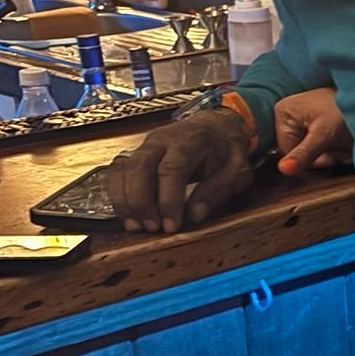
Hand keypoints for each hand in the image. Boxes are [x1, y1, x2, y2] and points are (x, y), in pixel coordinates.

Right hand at [105, 109, 253, 234]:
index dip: (168, 199)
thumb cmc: (227, 150)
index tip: (171, 226)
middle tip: (152, 228)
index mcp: (191, 140)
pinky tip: (128, 216)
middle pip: (139, 167)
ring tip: (137, 226)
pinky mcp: (135, 154)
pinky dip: (117, 195)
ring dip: (125, 200)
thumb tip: (195, 215)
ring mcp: (144, 146)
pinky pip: (116, 172)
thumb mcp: (237, 170)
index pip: (171, 169)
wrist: (214, 127)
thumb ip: (219, 190)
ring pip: (123, 169)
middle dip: (141, 201)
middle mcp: (161, 140)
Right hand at [275, 88, 352, 175]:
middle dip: (320, 155)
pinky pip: (316, 143)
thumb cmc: (347, 113)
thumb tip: (283, 169)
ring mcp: (300, 116)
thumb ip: (304, 153)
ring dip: (327, 152)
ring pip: (308, 149)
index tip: (330, 157)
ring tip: (342, 141)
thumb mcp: (324, 136)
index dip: (309, 159)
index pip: (287, 151)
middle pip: (297, 150)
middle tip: (339, 147)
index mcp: (283, 112)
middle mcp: (288, 113)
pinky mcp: (312, 121)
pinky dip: (330, 146)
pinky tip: (340, 139)